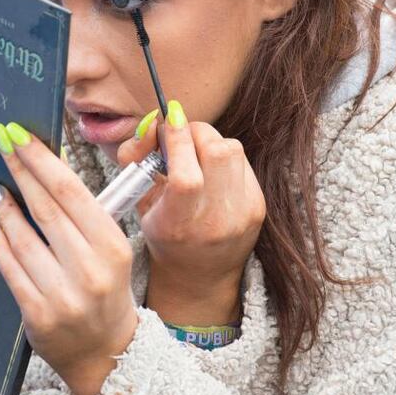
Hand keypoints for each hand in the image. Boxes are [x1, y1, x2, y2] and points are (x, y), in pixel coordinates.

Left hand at [0, 121, 137, 394]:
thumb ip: (83, 213)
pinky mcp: (38, 315)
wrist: (107, 350)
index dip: (41, 159)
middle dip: (20, 168)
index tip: (19, 134)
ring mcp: (64, 294)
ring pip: (24, 237)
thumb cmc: (107, 287)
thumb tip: (45, 168)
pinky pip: (10, 268)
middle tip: (1, 140)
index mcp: (113, 244)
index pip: (71, 190)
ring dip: (5, 205)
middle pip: (46, 207)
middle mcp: (91, 268)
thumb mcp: (110, 247)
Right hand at [117, 100, 265, 325]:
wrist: (201, 274)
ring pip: (232, 150)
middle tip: (181, 135)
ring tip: (196, 153)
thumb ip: (137, 158)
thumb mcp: (139, 201)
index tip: (169, 120)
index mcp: (178, 225)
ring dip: (210, 141)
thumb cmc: (163, 234)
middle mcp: (215, 221)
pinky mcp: (258, 206)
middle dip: (194, 131)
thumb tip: (152, 123)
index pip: (186, 176)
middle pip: (215, 152)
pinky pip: (242, 162)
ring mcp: (242, 214)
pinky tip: (212, 170)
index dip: (177, 140)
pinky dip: (224, 156)